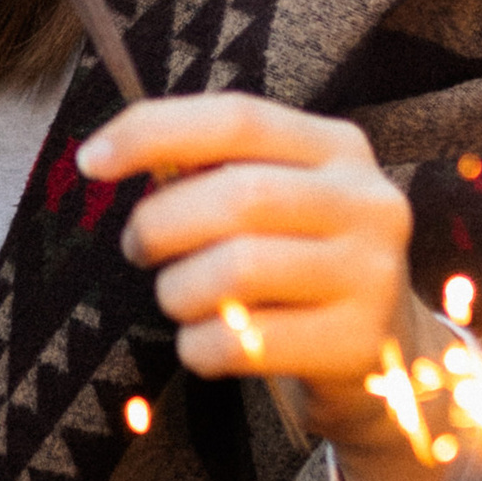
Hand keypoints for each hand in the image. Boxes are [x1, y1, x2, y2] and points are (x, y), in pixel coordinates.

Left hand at [80, 94, 441, 480]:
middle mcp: (368, 202)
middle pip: (235, 196)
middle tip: (139, 249)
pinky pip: (242, 341)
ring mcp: (372, 275)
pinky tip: (204, 343)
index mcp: (339, 148)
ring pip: (236, 271)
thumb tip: (114, 153)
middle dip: (161, 224)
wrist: (390, 362)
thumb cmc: (302, 267)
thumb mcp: (280, 202)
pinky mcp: (359, 345)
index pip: (238, 118)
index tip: (91, 160)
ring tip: (178, 299)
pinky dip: (199, 345)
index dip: (155, 130)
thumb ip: (216, 171)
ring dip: (178, 290)